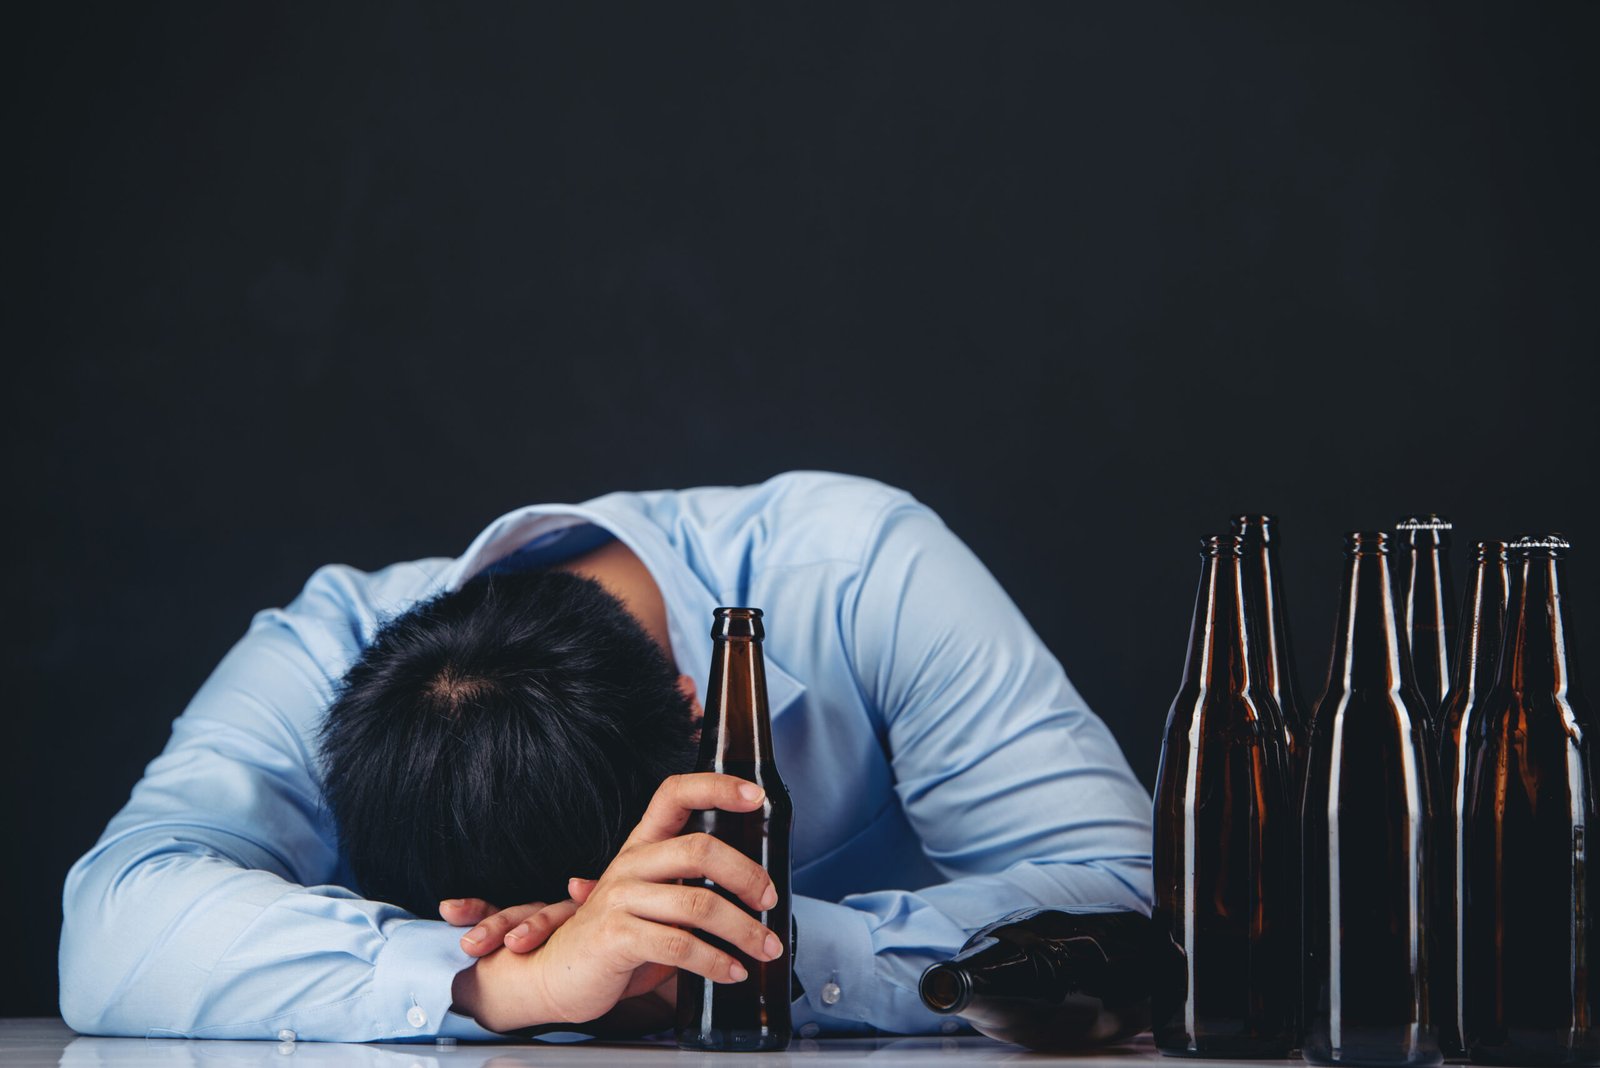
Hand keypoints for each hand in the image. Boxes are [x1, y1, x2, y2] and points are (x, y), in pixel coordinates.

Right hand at [450, 773, 784, 1032]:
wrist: (555, 976)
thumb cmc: (615, 939)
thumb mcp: (652, 903)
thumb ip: (690, 889)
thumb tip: (756, 890)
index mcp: (641, 847)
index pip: (675, 794)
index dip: (716, 787)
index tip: (756, 796)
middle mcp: (630, 864)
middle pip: (700, 849)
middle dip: (747, 876)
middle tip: (770, 901)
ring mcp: (619, 899)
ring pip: (698, 905)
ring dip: (744, 930)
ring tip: (765, 947)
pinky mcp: (615, 938)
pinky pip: (679, 946)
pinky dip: (716, 962)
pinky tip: (732, 972)